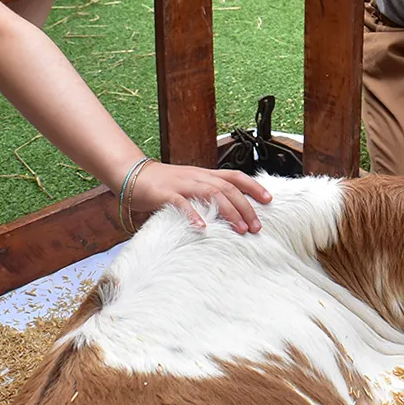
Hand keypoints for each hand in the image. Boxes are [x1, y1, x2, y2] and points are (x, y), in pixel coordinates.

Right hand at [131, 162, 272, 232]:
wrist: (134, 175)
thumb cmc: (165, 185)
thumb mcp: (191, 186)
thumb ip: (208, 195)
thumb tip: (230, 212)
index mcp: (205, 174)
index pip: (235, 176)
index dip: (253, 186)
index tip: (269, 200)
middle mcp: (198, 177)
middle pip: (228, 188)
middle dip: (246, 207)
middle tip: (257, 227)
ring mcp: (183, 184)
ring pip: (212, 193)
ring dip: (229, 211)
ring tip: (240, 229)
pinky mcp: (166, 194)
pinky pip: (181, 203)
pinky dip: (193, 214)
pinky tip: (203, 228)